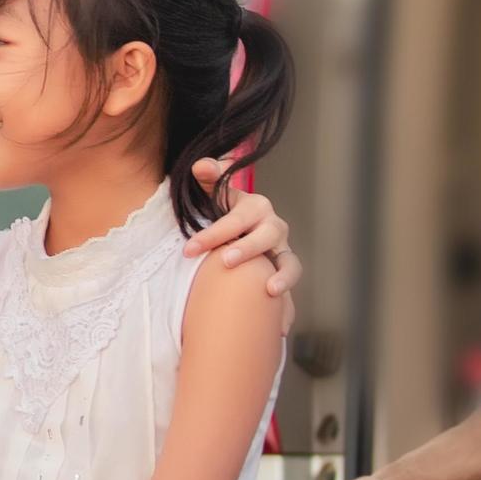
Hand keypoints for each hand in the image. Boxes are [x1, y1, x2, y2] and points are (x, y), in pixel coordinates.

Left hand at [183, 161, 299, 299]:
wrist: (239, 230)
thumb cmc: (221, 212)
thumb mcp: (214, 193)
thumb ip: (208, 177)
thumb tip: (200, 165)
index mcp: (255, 207)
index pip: (235, 219)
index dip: (213, 233)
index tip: (189, 249)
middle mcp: (273, 227)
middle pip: (266, 237)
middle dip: (247, 248)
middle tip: (226, 261)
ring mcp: (282, 250)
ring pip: (289, 261)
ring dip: (284, 275)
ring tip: (270, 290)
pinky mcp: (283, 271)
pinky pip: (292, 286)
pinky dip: (288, 300)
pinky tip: (277, 314)